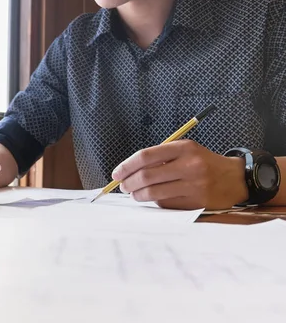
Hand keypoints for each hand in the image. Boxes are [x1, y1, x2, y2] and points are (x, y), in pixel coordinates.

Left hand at [111, 140, 247, 209]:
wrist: (235, 178)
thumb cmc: (203, 162)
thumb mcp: (185, 150)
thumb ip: (160, 156)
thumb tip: (129, 170)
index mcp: (184, 148)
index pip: (146, 156)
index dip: (126, 166)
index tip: (116, 173)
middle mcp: (189, 166)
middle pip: (146, 176)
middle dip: (129, 183)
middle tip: (123, 186)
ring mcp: (193, 186)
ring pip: (153, 193)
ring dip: (137, 195)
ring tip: (133, 193)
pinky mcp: (196, 202)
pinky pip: (165, 203)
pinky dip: (154, 201)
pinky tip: (153, 198)